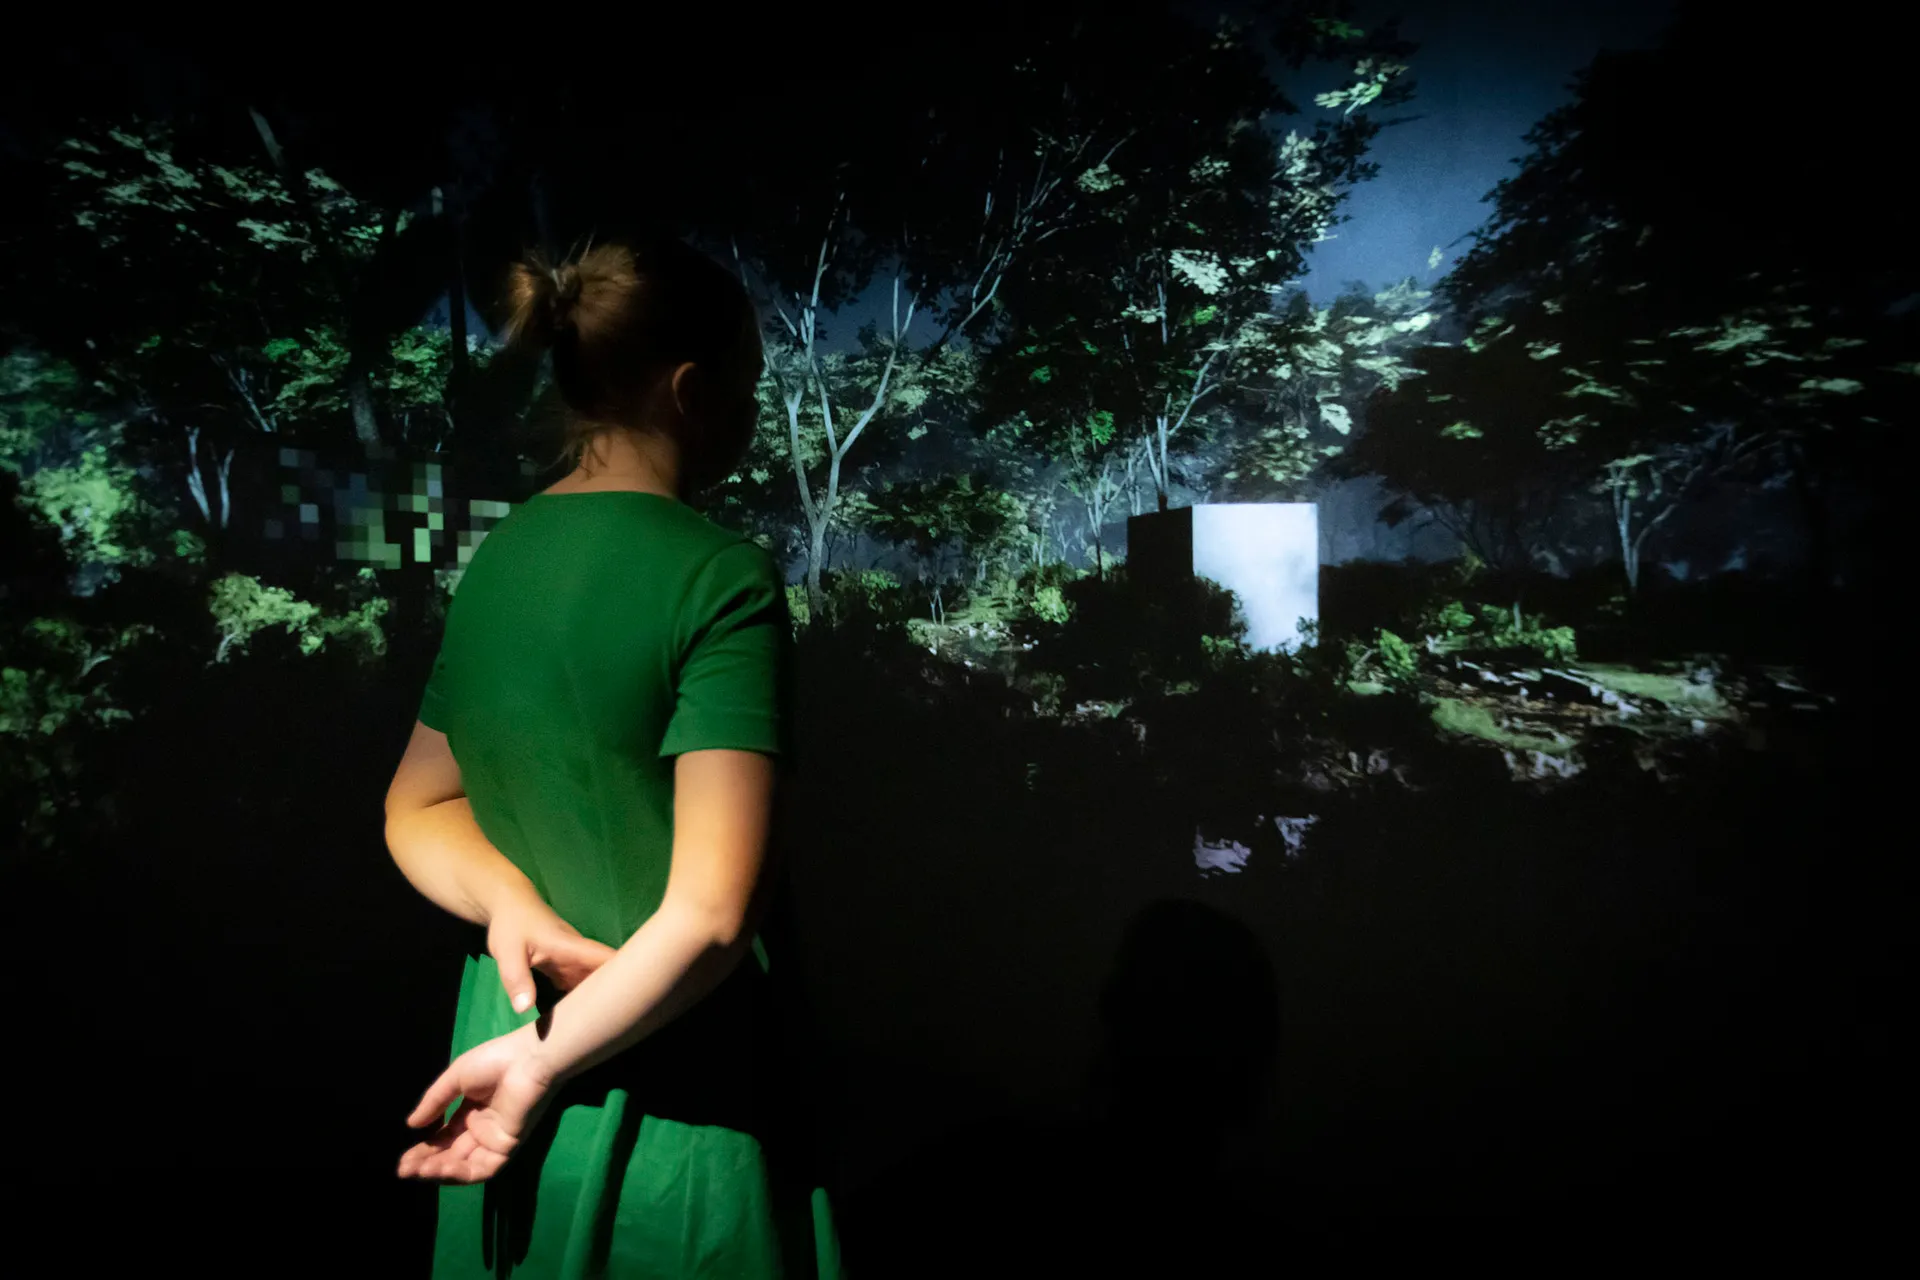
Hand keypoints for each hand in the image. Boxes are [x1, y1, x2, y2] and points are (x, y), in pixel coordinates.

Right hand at [397, 1021, 557, 1183]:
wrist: (526, 1060)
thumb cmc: (493, 1061)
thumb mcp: (455, 1079)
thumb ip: (435, 1103)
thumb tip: (411, 1125)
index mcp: (471, 1112)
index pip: (444, 1138)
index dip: (425, 1149)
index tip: (403, 1159)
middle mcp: (482, 1129)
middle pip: (451, 1154)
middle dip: (427, 1163)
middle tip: (403, 1170)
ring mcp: (494, 1140)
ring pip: (465, 1166)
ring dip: (440, 1171)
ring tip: (417, 1170)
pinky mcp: (507, 1147)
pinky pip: (483, 1168)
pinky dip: (461, 1173)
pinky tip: (440, 1169)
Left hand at [487, 889, 617, 1013]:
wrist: (510, 905)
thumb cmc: (512, 925)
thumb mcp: (508, 952)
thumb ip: (517, 979)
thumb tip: (525, 1009)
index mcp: (574, 948)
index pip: (608, 959)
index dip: (627, 975)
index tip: (641, 997)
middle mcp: (580, 955)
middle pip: (609, 974)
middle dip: (620, 995)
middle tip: (627, 1023)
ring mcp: (574, 962)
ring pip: (597, 981)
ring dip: (605, 999)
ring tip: (614, 1026)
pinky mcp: (565, 968)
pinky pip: (583, 985)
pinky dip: (588, 999)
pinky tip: (589, 1018)